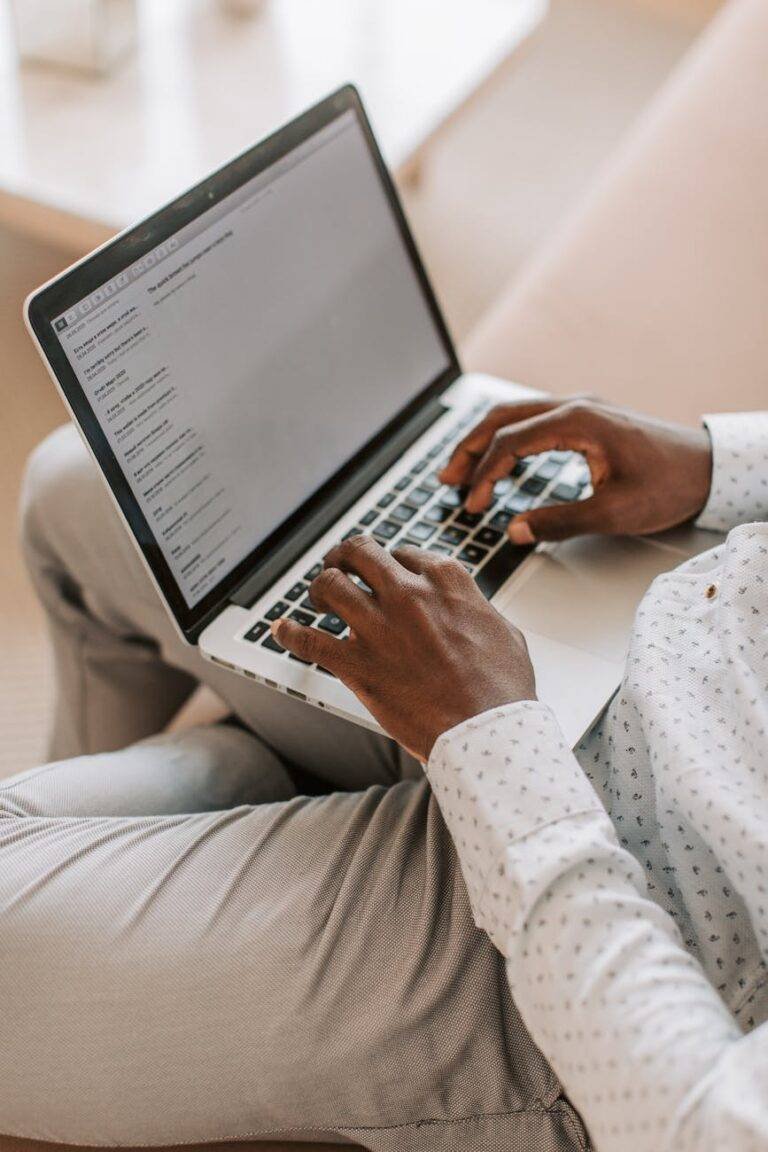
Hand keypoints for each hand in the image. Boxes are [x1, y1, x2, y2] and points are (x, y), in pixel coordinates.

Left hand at [272, 536, 535, 760]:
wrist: (486, 732)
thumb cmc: (502, 689)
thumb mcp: (503, 630)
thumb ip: (475, 608)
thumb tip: (466, 606)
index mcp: (445, 581)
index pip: (404, 553)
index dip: (392, 564)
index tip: (388, 577)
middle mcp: (408, 594)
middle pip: (360, 553)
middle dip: (345, 557)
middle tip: (339, 567)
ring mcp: (379, 628)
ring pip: (330, 585)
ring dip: (319, 588)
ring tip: (319, 599)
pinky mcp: (357, 665)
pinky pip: (310, 641)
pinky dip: (289, 633)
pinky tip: (280, 629)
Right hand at [440, 397, 711, 542]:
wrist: (708, 469)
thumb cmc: (669, 486)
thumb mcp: (613, 513)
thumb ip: (559, 523)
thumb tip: (514, 530)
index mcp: (579, 421)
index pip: (512, 441)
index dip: (485, 474)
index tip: (472, 504)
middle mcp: (575, 406)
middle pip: (503, 417)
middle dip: (469, 449)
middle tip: (445, 480)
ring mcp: (581, 409)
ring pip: (516, 416)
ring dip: (485, 441)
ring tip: (461, 473)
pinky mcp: (587, 419)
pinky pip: (534, 421)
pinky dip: (507, 439)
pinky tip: (501, 463)